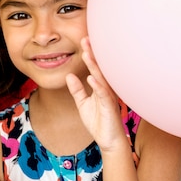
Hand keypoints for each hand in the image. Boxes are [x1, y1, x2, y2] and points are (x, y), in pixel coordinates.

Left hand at [66, 37, 127, 152]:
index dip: (89, 55)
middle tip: (85, 39)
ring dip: (94, 65)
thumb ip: (77, 90)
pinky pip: (104, 94)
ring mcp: (109, 97)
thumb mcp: (83, 104)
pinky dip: (98, 85)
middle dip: (92, 54)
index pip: (94, 68)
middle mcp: (107, 89)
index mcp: (100, 87)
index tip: (83, 41)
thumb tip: (70, 76)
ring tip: (87, 53)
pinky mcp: (110, 107)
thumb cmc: (99, 122)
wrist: (109, 141)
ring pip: (102, 78)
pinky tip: (91, 77)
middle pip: (99, 68)